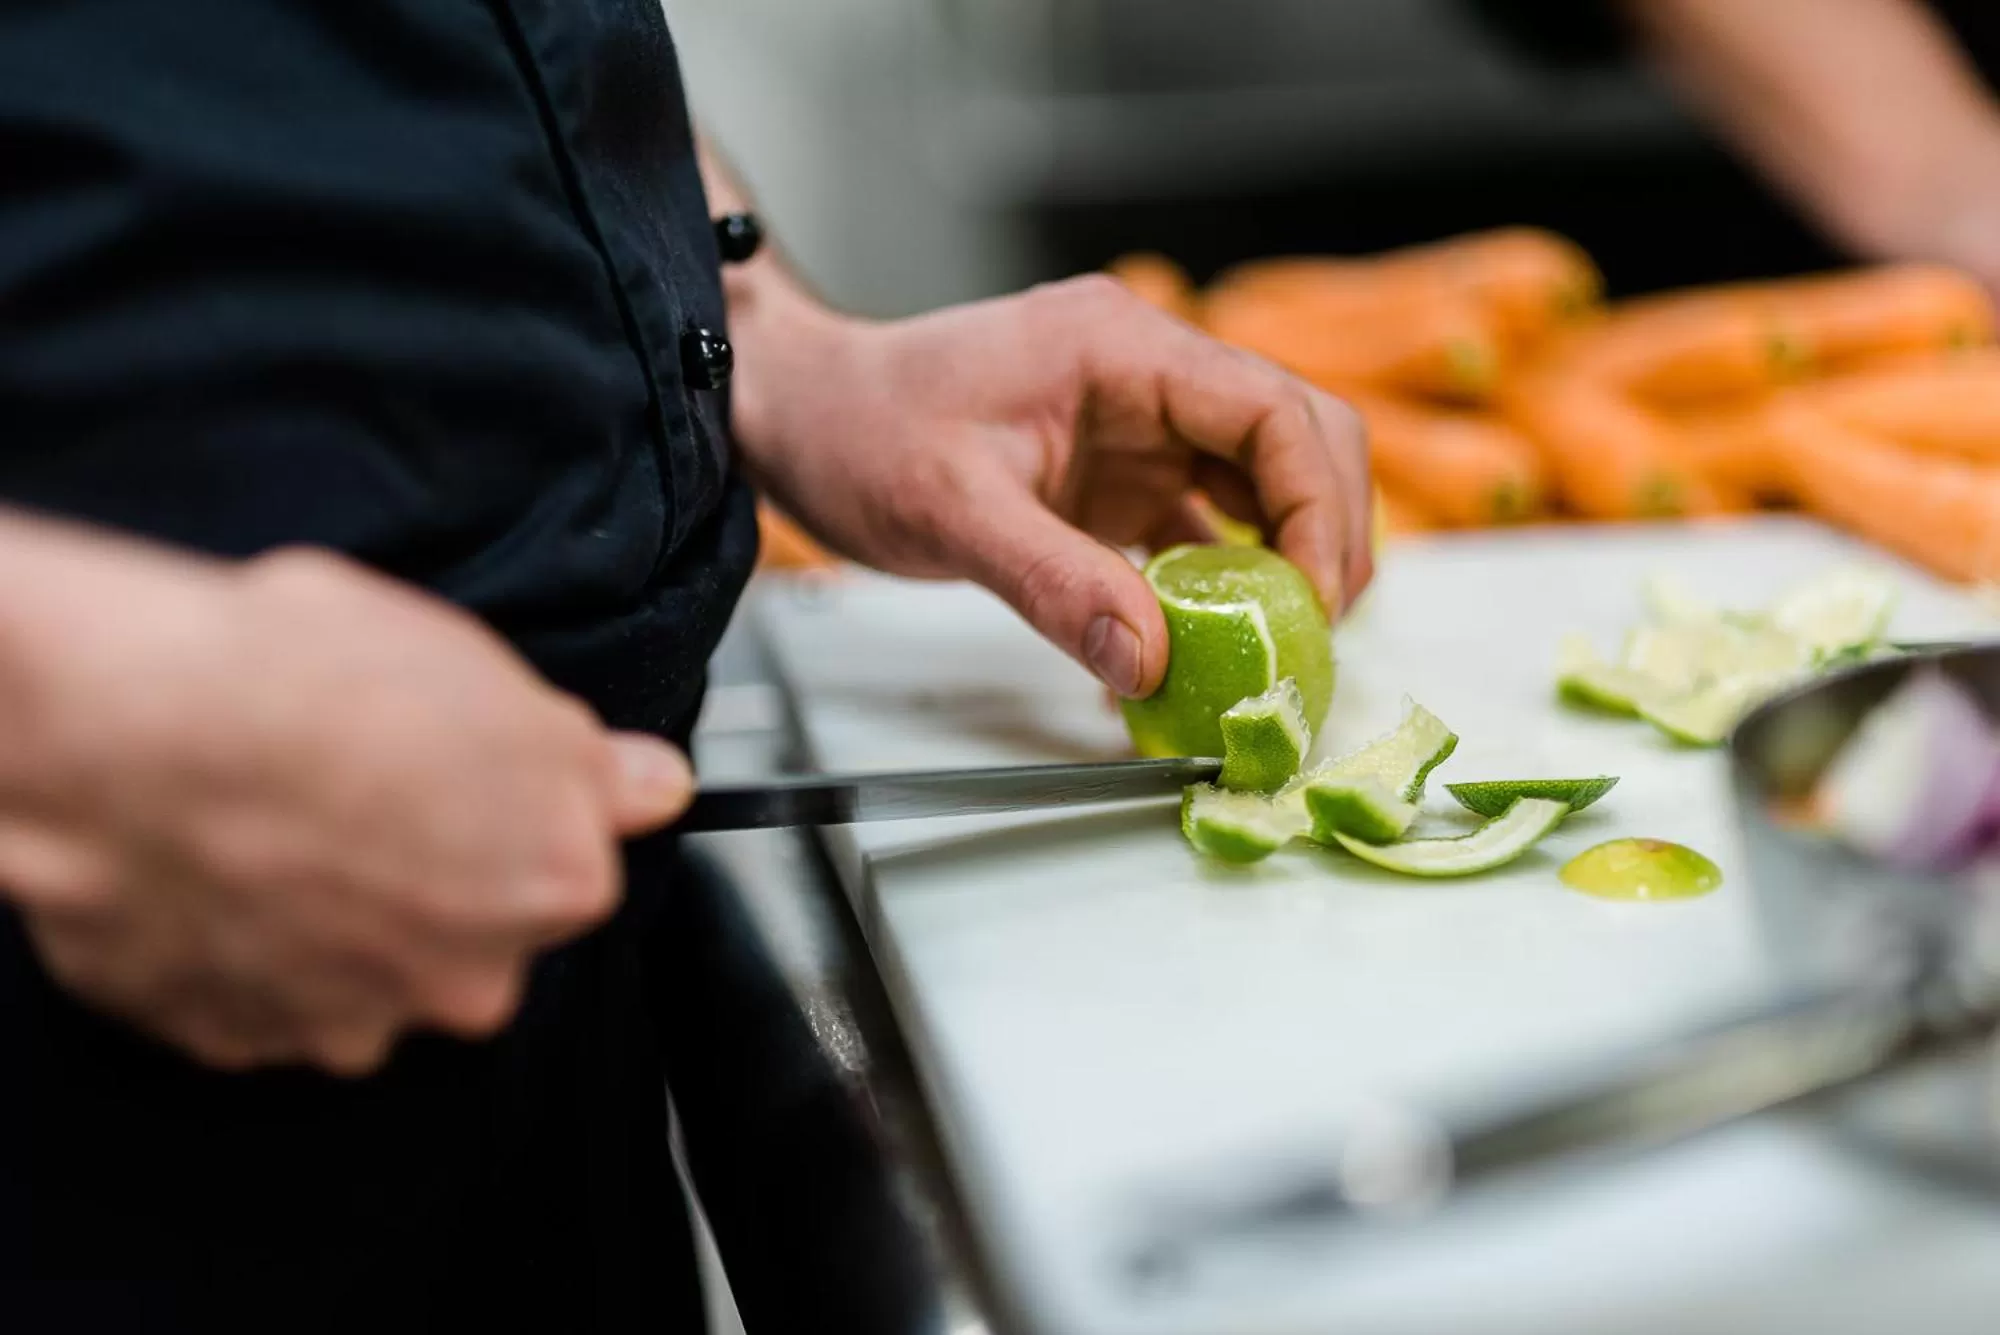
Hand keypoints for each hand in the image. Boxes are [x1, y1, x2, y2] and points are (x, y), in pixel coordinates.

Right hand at [0, 538, 691, 1073]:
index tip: (465, 773)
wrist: (129, 739)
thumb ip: (579, 754)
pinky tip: (224, 873)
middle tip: (362, 794)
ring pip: (371, 976)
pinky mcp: (241, 1040)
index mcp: (554, 881)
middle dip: (431, 880)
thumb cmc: (301, 683)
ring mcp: (351, 1021)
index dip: (511, 806)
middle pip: (475, 936)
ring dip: (342, 923)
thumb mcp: (480, 668)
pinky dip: (253, 949)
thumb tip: (649, 783)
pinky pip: (268, 998)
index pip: (570, 861)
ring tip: (278, 831)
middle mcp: (469, 978)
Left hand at [732, 275, 1371, 698]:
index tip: (1313, 600)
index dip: (1317, 507)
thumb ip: (1055, 584)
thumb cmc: (859, 432)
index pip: (1272, 411)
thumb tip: (1150, 663)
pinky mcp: (1119, 472)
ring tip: (1282, 647)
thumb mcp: (952, 512)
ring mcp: (1139, 424)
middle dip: (1327, 533)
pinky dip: (1224, 582)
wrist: (801, 416)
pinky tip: (1214, 645)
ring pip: (1264, 480)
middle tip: (1314, 634)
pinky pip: (1204, 523)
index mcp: (1122, 350)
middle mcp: (1147, 376)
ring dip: (1286, 559)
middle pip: (1297, 438)